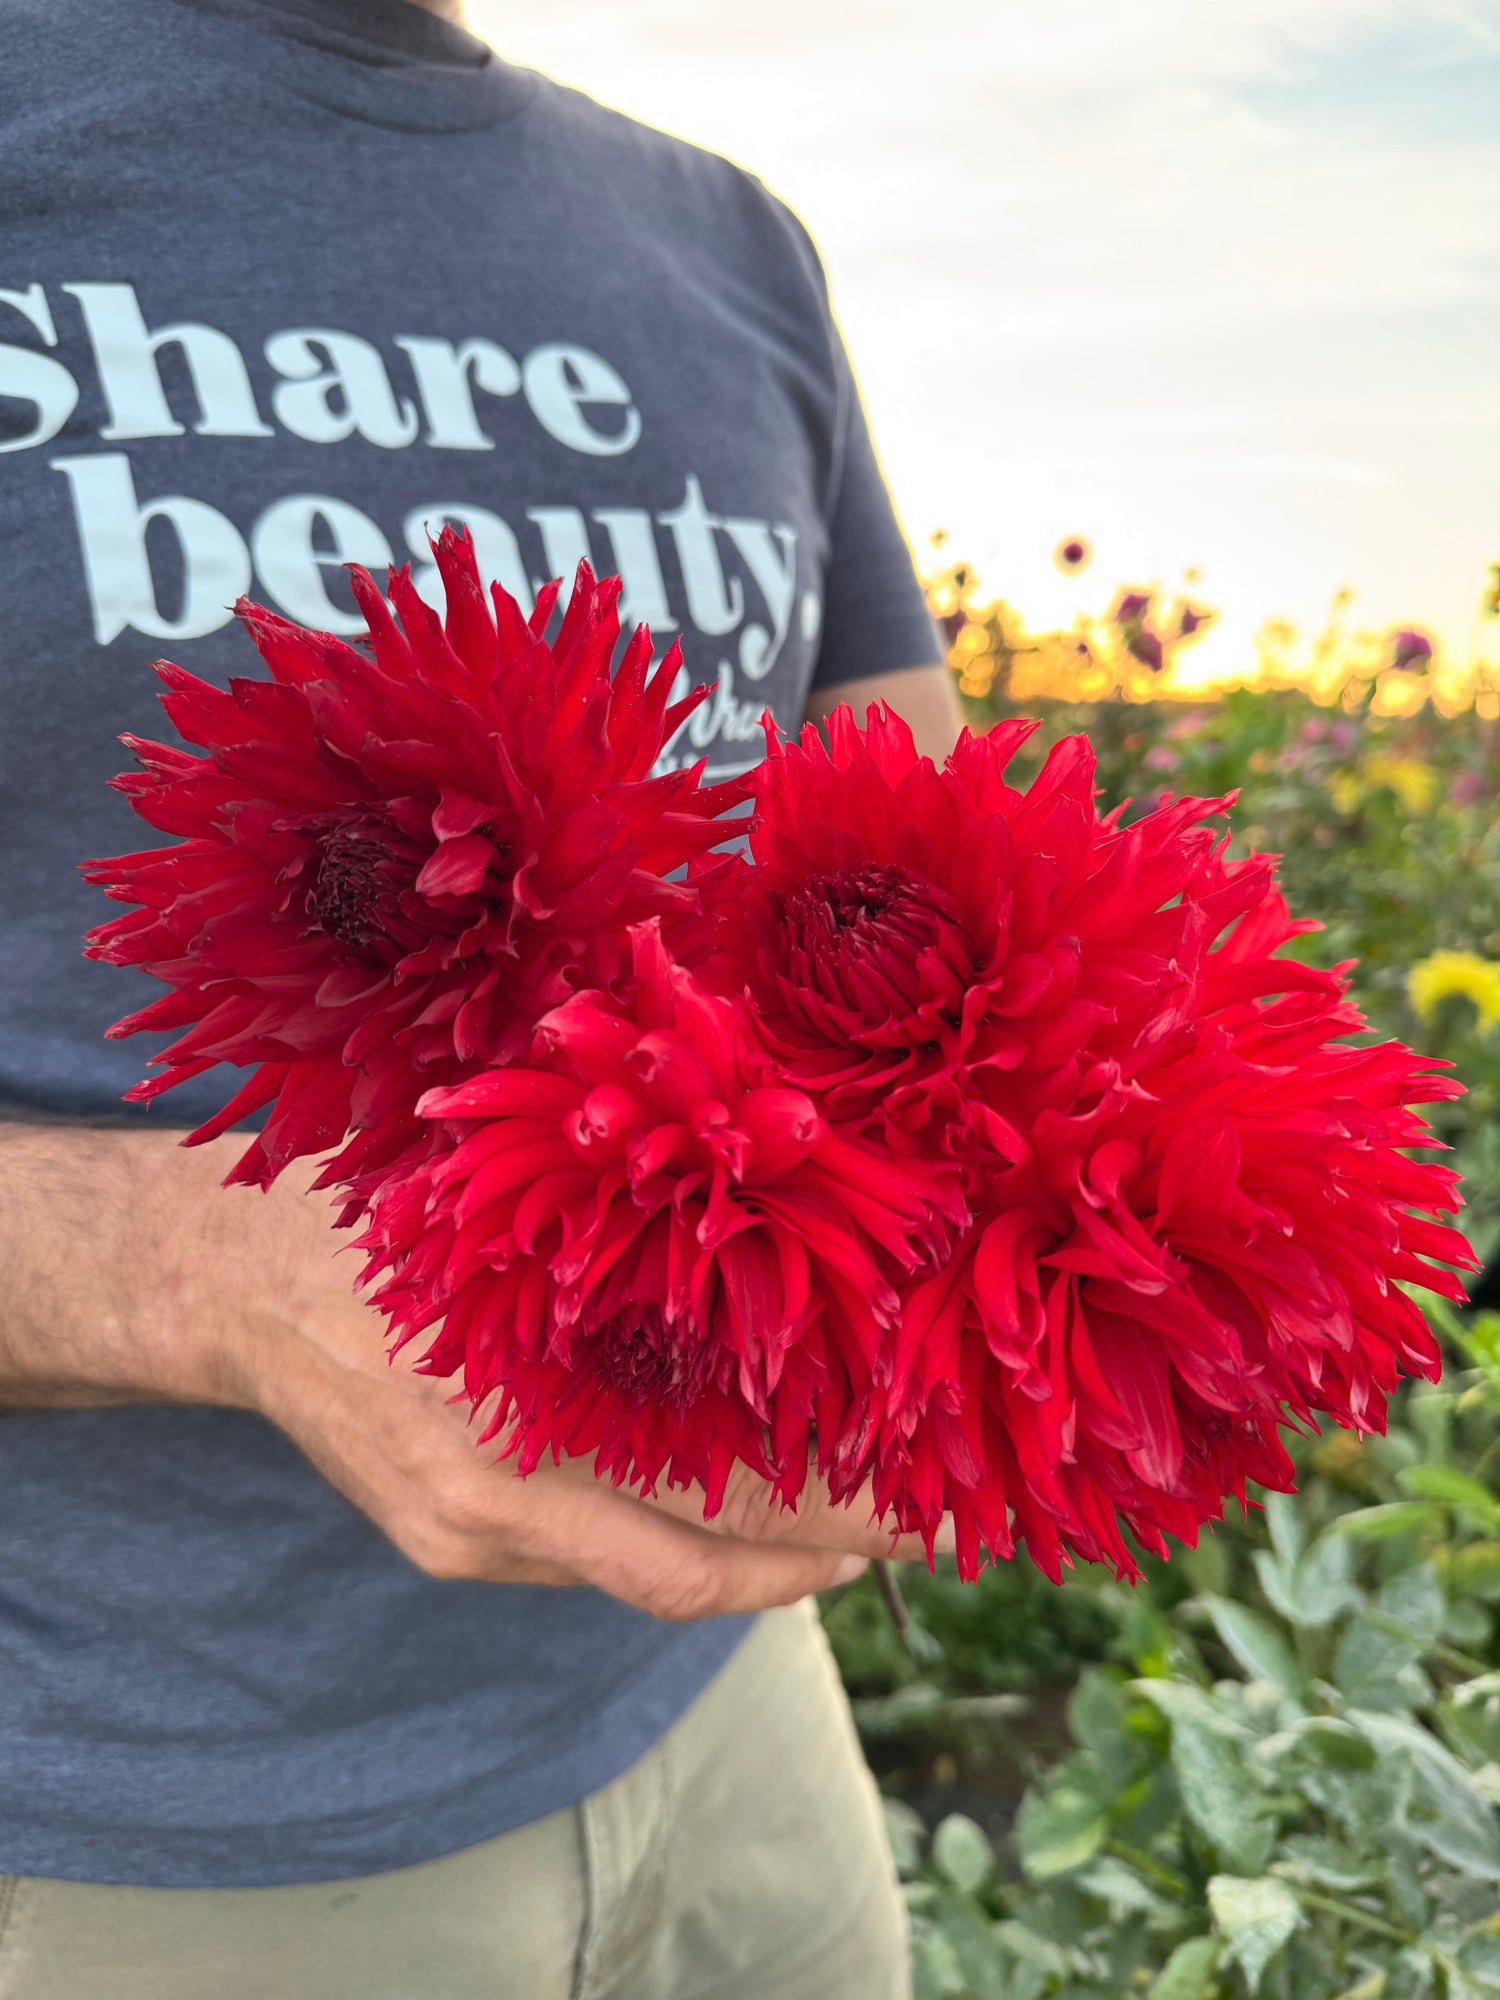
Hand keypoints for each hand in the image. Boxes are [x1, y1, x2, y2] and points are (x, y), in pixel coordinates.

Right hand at [0, 1119, 938, 1620]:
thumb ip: (629, 1236)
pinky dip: (690, 1537)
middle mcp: (493, 1508)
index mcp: (511, 1420)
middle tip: (928, 1522)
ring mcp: (471, 1539)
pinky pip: (602, 1560)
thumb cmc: (385, 1212)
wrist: (234, 1279)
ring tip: (863, 1518)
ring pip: (657, 1577)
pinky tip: (749, 1499)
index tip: (926, 1503)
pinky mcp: (455, 1543)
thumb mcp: (509, 1200)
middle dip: (824, 1554)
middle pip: (698, 1569)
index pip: (710, 1512)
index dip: (829, 1521)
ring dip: (767, 1556)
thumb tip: (783, 1206)